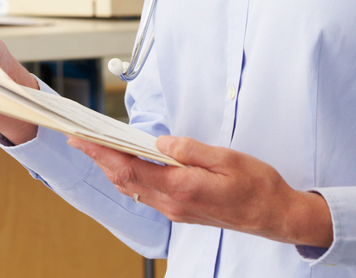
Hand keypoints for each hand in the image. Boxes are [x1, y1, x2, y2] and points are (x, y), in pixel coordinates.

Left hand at [69, 134, 333, 247]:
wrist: (276, 216)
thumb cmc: (257, 185)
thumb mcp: (226, 158)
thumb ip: (190, 150)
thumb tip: (160, 142)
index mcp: (181, 187)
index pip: (130, 168)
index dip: (102, 153)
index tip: (82, 139)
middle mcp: (173, 203)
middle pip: (125, 179)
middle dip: (99, 158)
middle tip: (79, 139)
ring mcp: (176, 211)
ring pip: (133, 189)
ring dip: (112, 169)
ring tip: (96, 149)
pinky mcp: (182, 212)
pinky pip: (147, 194)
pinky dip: (130, 178)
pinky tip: (126, 165)